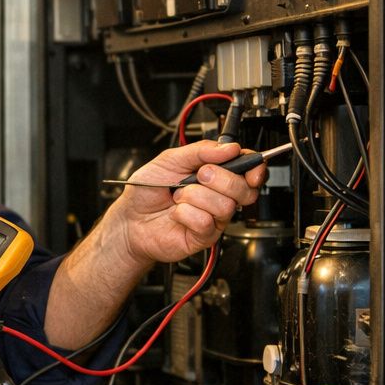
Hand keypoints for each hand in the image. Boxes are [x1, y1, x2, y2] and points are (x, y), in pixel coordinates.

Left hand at [114, 140, 266, 264]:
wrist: (130, 218)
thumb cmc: (148, 190)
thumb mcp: (169, 160)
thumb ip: (200, 150)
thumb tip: (228, 148)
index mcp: (216, 174)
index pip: (249, 169)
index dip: (255, 168)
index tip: (249, 168)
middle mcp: (219, 196)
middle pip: (245, 189)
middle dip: (221, 179)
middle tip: (199, 176)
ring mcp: (213, 218)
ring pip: (225, 205)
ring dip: (196, 197)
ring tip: (179, 197)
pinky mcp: (204, 237)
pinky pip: (205, 222)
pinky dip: (185, 214)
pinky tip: (176, 213)